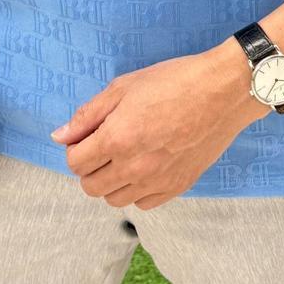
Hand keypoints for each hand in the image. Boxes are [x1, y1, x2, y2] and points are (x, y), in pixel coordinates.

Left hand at [49, 41, 268, 209]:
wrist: (222, 91)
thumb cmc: (174, 80)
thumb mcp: (125, 86)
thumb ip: (89, 114)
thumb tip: (60, 136)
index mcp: (117, 138)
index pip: (76, 163)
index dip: (77, 148)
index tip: (88, 135)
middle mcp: (134, 167)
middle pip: (91, 187)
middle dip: (90, 166)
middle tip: (105, 144)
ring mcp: (157, 181)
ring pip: (115, 199)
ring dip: (112, 180)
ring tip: (126, 154)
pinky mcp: (177, 187)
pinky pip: (144, 203)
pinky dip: (137, 189)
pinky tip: (146, 165)